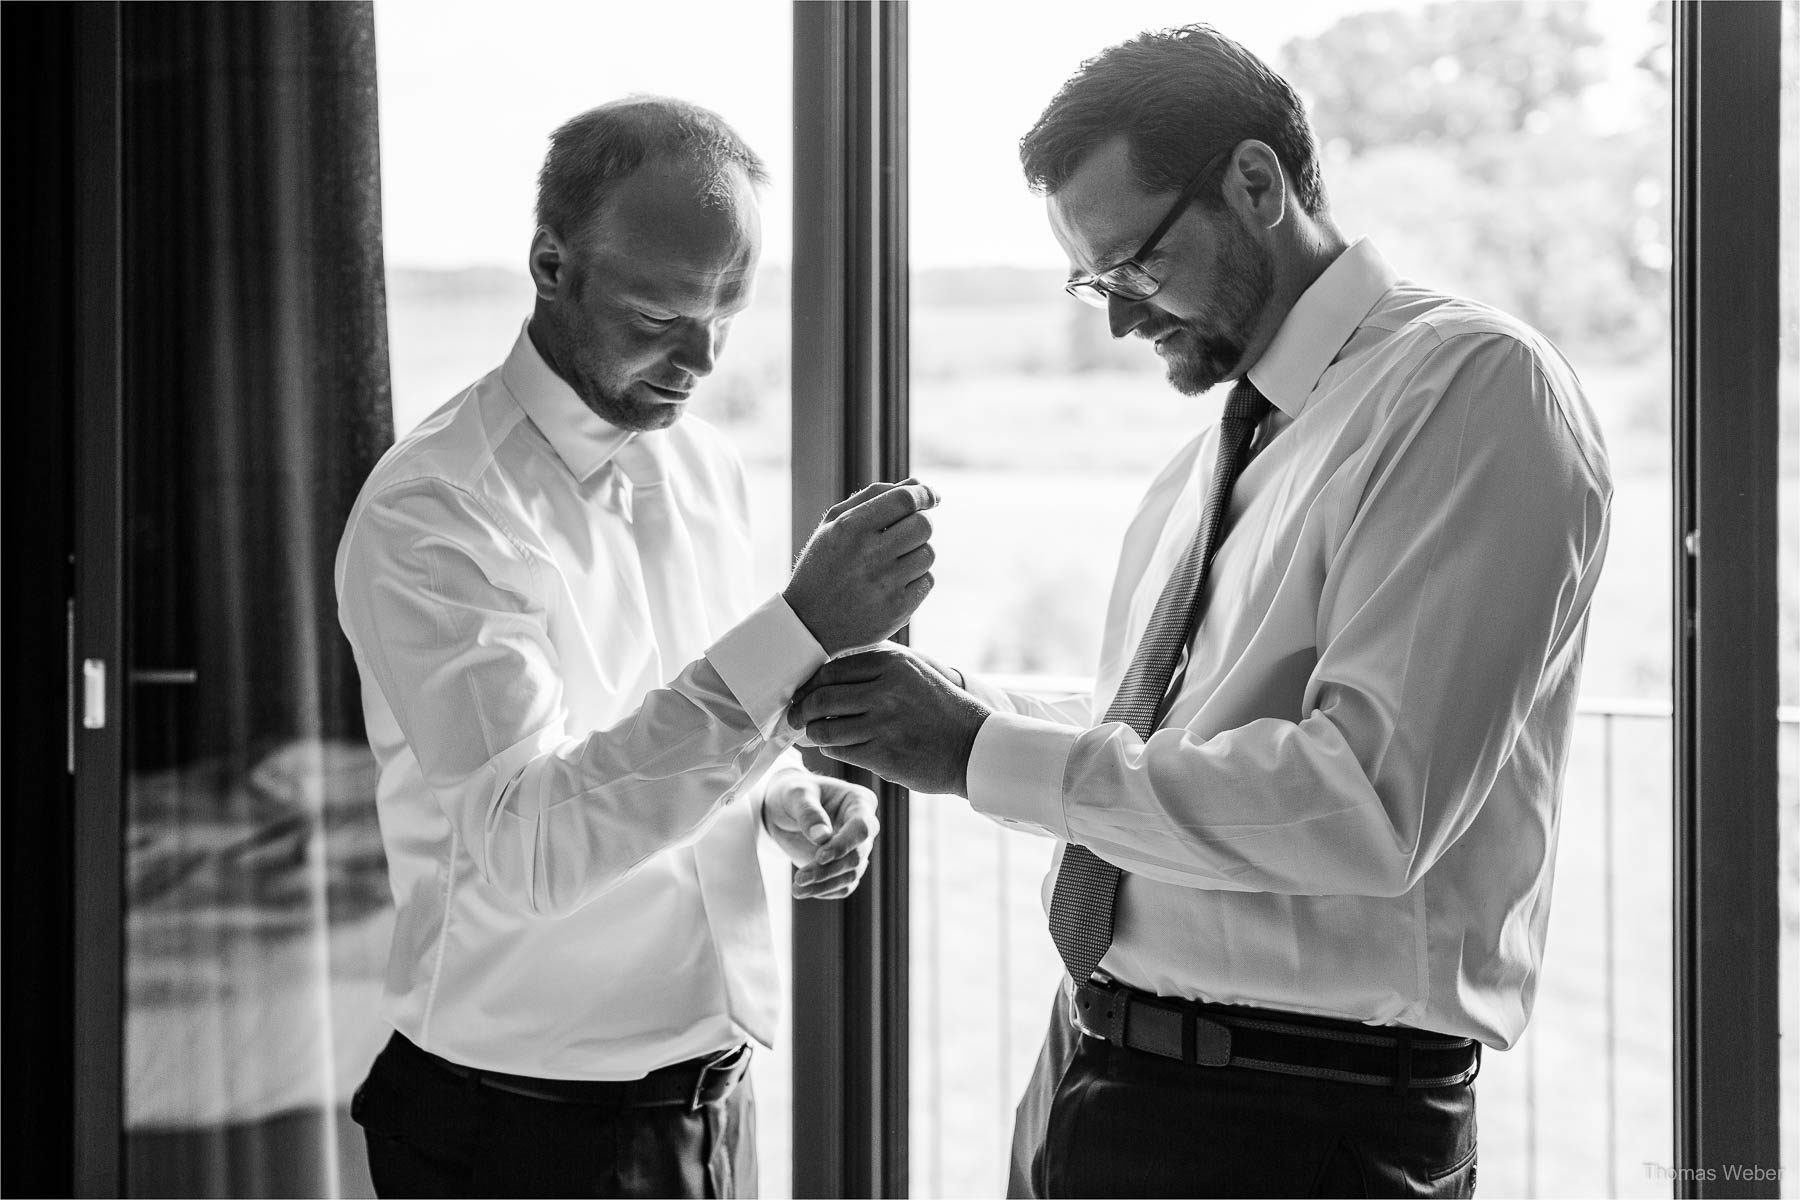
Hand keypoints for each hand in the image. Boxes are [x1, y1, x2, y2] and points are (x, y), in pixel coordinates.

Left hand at [761, 770, 879, 898]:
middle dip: (828, 870)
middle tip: (799, 878)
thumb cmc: (793, 794)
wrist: (783, 809)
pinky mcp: (843, 867)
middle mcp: (864, 828)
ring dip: (824, 884)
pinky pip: (842, 886)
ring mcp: (855, 849)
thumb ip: (808, 812)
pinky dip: (824, 890)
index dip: (844, 844)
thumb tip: (822, 837)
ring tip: (797, 888)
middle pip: (856, 856)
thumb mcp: (796, 794)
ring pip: (851, 875)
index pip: (861, 828)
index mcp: (859, 802)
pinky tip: (804, 890)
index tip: (820, 856)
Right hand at [784, 479, 938, 654]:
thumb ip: (873, 497)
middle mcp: (868, 556)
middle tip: (905, 533)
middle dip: (920, 523)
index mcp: (850, 529)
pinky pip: (927, 581)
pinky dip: (916, 579)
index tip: (930, 497)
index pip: (904, 500)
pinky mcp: (897, 610)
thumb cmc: (824, 564)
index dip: (924, 494)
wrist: (809, 622)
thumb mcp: (834, 524)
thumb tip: (918, 484)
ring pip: (928, 554)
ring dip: (917, 553)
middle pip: (924, 525)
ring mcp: (884, 585)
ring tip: (893, 562)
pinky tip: (893, 584)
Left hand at [787, 648, 989, 795]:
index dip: (809, 684)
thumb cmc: (939, 708)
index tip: (801, 694)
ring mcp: (883, 723)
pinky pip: (840, 751)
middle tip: (794, 717)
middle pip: (821, 698)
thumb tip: (823, 676)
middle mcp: (885, 690)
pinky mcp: (883, 754)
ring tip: (813, 734)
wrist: (973, 746)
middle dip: (800, 710)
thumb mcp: (913, 671)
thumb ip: (874, 667)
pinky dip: (831, 749)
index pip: (831, 670)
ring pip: (825, 729)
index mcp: (891, 663)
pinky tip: (836, 747)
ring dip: (813, 733)